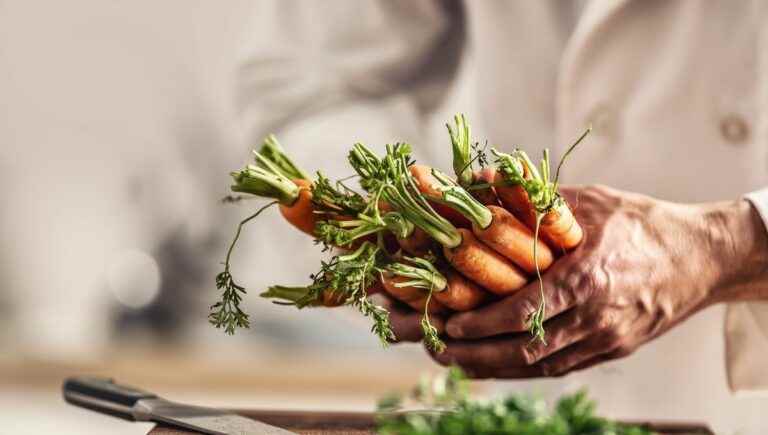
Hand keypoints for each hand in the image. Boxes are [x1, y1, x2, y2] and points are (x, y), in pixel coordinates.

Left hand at [427, 185, 767, 377]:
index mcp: (588, 278)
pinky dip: (519, 370)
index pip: (524, 311)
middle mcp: (595, 318)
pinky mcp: (610, 353)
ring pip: (537, 367)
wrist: (698, 258)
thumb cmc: (640, 224)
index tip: (449, 323)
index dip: (482, 323)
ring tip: (453, 360)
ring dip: (491, 368)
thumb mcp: (589, 202)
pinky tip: (492, 364)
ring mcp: (604, 341)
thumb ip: (530, 197)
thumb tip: (473, 179)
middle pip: (524, 350)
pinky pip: (556, 369)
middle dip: (474, 354)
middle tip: (436, 347)